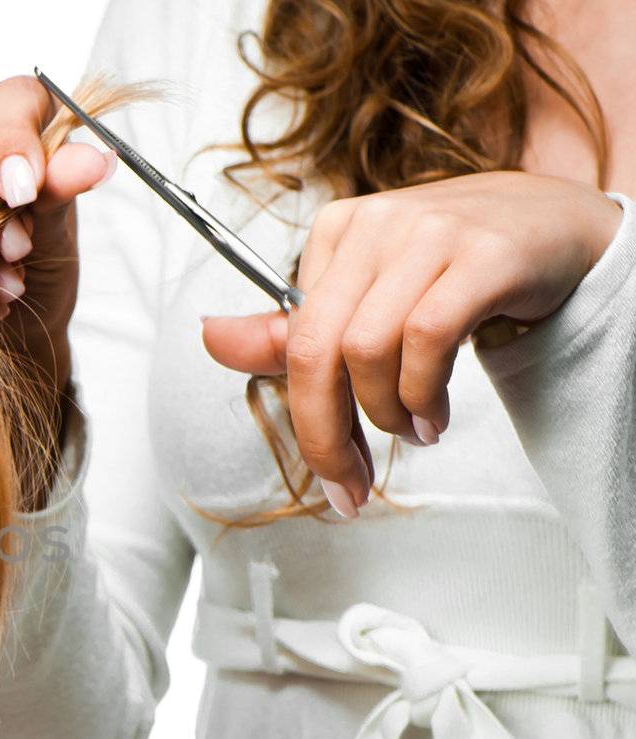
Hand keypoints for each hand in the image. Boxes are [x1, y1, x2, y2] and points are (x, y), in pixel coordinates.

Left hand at [199, 171, 622, 515]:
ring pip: (368, 349)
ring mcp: (430, 233)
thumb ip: (294, 331)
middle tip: (351, 482)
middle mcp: (375, 225)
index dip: (307, 419)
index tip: (332, 470)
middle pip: (317, 349)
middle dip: (327, 433)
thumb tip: (211, 339)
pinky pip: (427, 338)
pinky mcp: (484, 254)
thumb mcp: (369, 298)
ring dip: (388, 413)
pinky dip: (425, 394)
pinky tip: (437, 414)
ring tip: (415, 428)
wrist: (559, 227)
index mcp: (335, 231)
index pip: (294, 342)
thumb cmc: (455, 270)